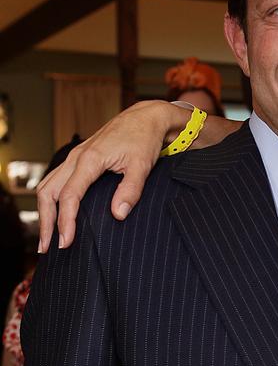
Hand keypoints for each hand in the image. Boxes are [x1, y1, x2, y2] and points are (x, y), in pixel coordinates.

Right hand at [37, 101, 183, 251]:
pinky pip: (55, 180)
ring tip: (47, 237)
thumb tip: (118, 214)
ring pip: (47, 185)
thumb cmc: (144, 140)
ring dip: (44, 211)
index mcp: (90, 159)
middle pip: (48, 192)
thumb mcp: (142, 165)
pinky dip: (50, 199)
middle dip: (46, 221)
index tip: (66, 242)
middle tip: (47, 248)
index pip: (69, 196)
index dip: (65, 221)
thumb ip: (131, 190)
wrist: (145, 117)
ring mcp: (75, 157)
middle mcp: (76, 158)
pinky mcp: (78, 158)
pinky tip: (55, 214)